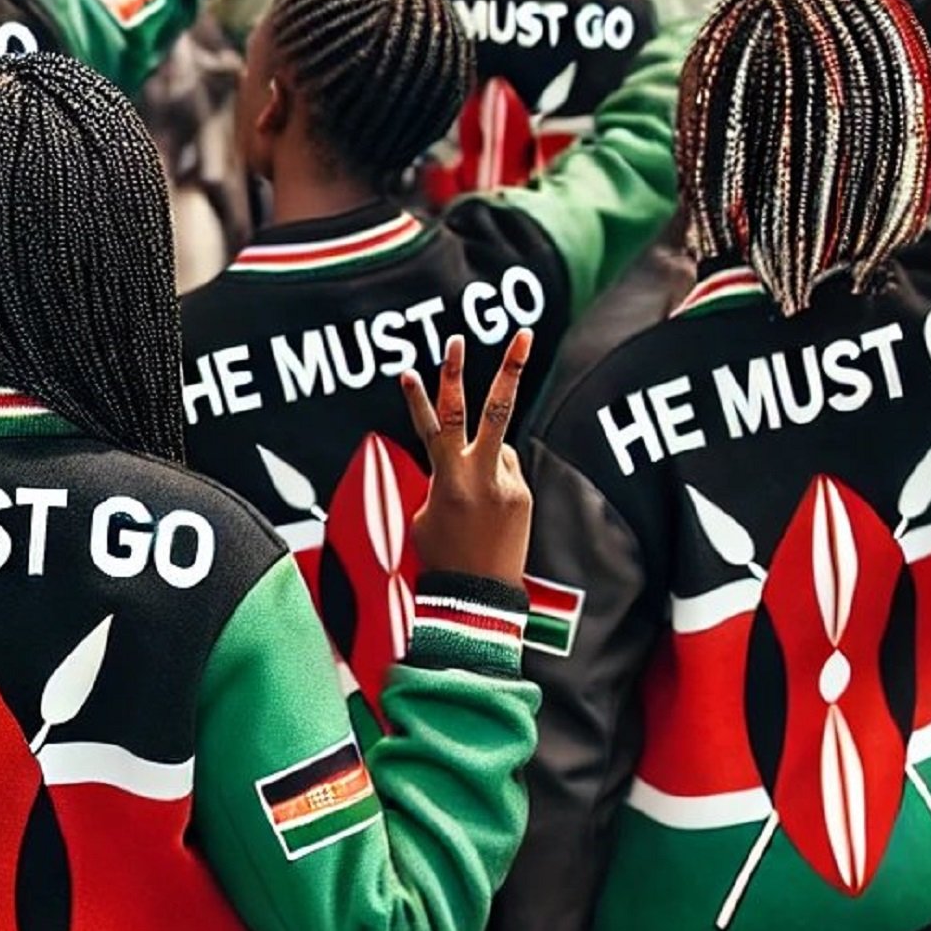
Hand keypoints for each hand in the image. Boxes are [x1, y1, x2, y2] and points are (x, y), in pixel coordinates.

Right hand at [399, 330, 533, 586]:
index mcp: (447, 480)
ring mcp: (507, 484)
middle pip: (494, 411)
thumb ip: (445, 475)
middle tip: (523, 334)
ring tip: (471, 507)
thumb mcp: (426, 512)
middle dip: (508, 368)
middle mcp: (481, 476)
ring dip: (479, 462)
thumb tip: (470, 451)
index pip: (433, 427)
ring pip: (494, 448)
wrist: (477, 596)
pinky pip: (504, 473)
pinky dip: (492, 484)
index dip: (419, 396)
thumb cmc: (441, 556)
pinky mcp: (522, 495)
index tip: (406, 369)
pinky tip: (486, 517)